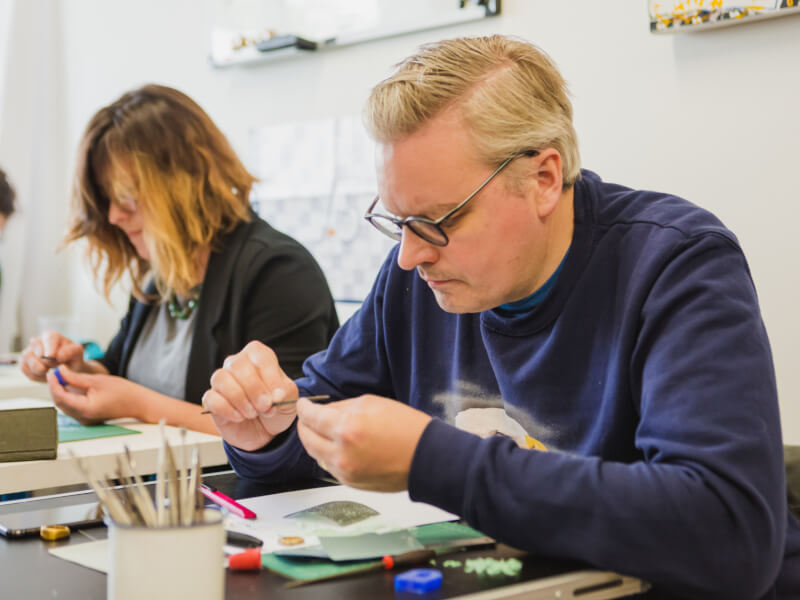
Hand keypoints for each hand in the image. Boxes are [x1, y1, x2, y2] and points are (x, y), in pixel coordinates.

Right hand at [21, 332, 84, 381]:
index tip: (54, 358)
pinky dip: (36, 376)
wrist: (66, 370)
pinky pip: (25, 370)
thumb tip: (57, 356)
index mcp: (51, 335)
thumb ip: (70, 352)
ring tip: (51, 371)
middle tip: (56, 366)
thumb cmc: (72, 359)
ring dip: (41, 370)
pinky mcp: (23, 363)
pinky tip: (45, 375)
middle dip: (48, 363)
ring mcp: (28, 352)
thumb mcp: (77, 354)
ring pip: (28, 360)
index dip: (51, 350)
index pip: (49, 339)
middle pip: (37, 351)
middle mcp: (37, 341)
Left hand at [46, 366, 140, 424]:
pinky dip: (69, 397)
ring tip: (63, 377)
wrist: (138, 403)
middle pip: (60, 402)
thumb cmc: (124, 392)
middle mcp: (83, 418)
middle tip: (56, 373)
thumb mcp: (97, 380)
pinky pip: (72, 408)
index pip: (60, 396)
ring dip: (61, 392)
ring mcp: (85, 420)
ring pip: (65, 405)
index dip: (53, 383)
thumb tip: (60, 371)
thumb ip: (76, 377)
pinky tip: (71, 386)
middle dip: (56, 387)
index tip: (52, 372)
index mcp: (85, 409)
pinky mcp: (88, 418)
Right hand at [203, 341, 298, 450]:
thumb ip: (284, 392)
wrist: (265, 431)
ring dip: (240, 399)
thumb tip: (274, 395)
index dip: (270, 375)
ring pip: (221, 378)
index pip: (259, 354)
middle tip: (265, 406)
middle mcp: (237, 363)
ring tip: (252, 413)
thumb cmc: (276, 408)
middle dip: (254, 389)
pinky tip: (239, 417)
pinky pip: (211, 398)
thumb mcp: (289, 398)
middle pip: (238, 365)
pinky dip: (227, 409)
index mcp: (258, 356)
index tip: (279, 396)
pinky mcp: (211, 400)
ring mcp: (221, 381)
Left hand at [296, 395, 431, 491]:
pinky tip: (338, 446)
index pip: (311, 417)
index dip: (304, 408)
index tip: (303, 404)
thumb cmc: (406, 428)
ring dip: (315, 441)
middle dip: (305, 425)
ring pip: (315, 454)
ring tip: (324, 431)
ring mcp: (345, 471)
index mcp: (347, 429)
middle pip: (306, 439)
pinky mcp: (350, 483)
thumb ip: (343, 407)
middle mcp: (341, 453)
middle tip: (308, 417)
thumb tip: (324, 411)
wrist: (426, 457)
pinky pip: (329, 466)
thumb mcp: (373, 404)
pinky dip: (328, 454)